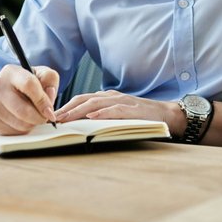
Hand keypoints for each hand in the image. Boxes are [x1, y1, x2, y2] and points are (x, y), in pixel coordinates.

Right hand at [0, 64, 58, 134]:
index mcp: (11, 72)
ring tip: (33, 116)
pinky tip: (22, 120)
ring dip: (32, 124)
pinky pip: (13, 133)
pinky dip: (23, 130)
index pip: (29, 85)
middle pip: (23, 111)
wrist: (3, 92)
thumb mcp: (41, 74)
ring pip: (20, 124)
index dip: (43, 101)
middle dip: (39, 117)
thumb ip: (49, 80)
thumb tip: (50, 94)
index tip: (50, 112)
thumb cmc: (26, 83)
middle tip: (45, 117)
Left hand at [55, 90, 184, 136]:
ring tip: (66, 118)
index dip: (67, 106)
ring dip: (79, 111)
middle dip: (67, 108)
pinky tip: (92, 118)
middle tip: (54, 118)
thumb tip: (83, 124)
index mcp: (108, 97)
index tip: (54, 116)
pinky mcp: (132, 110)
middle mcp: (112, 96)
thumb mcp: (119, 114)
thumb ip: (103, 115)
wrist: (167, 114)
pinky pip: (114, 110)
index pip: (82, 99)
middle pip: (85, 99)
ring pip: (96, 103)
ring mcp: (122, 102)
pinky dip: (102, 113)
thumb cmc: (142, 117)